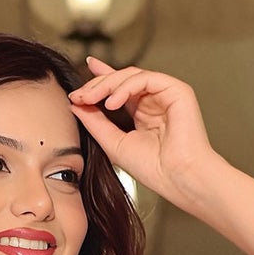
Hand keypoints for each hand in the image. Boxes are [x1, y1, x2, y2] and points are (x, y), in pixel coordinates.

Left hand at [68, 57, 221, 211]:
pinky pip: (146, 79)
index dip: (100, 80)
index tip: (79, 82)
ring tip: (90, 99)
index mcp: (142, 112)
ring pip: (132, 76)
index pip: (119, 89)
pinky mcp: (176, 89)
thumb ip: (95, 123)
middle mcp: (154, 100)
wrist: (178, 179)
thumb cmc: (153, 169)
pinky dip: (126, 87)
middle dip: (97, 85)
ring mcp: (166, 93)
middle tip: (78, 96)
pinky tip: (112, 102)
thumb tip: (75, 104)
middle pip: (122, 80)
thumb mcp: (114, 144)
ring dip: (107, 85)